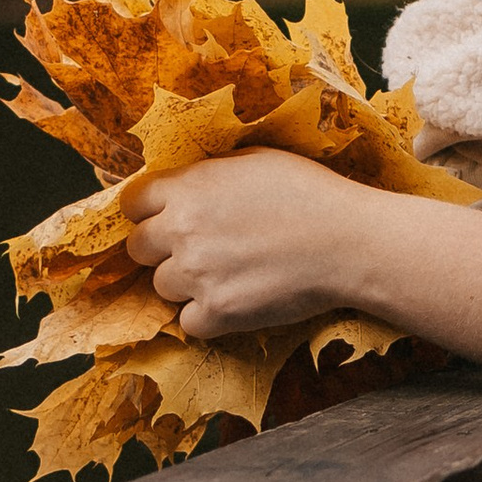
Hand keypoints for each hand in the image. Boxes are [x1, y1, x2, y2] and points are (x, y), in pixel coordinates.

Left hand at [123, 150, 382, 338]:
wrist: (350, 243)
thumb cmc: (311, 194)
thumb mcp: (255, 159)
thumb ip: (209, 173)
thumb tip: (185, 184)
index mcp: (187, 188)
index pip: (132, 204)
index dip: (149, 212)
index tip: (166, 218)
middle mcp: (181, 231)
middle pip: (138, 248)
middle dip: (162, 249)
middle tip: (200, 249)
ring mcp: (195, 275)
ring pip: (162, 287)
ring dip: (187, 284)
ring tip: (229, 273)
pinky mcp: (216, 313)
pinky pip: (189, 321)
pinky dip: (209, 315)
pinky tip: (238, 298)